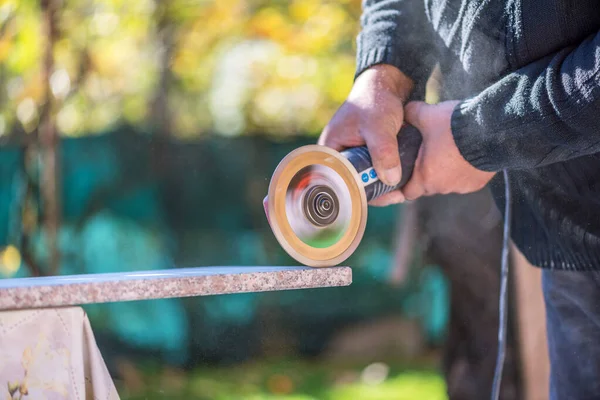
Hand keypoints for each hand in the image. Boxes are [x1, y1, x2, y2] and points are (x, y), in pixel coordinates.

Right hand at [318, 64, 413, 203]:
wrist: (387, 84)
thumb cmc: (375, 100)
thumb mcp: (379, 126)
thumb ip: (384, 152)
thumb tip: (391, 180)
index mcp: (330, 150)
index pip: (336, 180)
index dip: (353, 192)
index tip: (374, 199)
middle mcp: (339, 156)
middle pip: (352, 183)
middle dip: (373, 192)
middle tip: (395, 197)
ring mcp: (354, 156)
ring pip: (365, 179)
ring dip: (382, 186)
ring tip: (401, 192)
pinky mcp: (368, 154)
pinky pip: (374, 172)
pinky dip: (386, 176)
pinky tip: (401, 182)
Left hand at [389, 100, 495, 202]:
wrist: (492, 130)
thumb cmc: (455, 126)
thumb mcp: (427, 115)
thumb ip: (411, 114)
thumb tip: (405, 112)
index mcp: (426, 177)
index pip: (408, 192)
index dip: (404, 183)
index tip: (406, 172)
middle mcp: (443, 187)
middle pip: (427, 187)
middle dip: (425, 174)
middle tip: (426, 155)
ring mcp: (462, 187)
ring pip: (446, 183)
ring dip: (445, 172)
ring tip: (448, 151)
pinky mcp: (477, 184)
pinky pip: (464, 180)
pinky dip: (462, 171)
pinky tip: (465, 155)